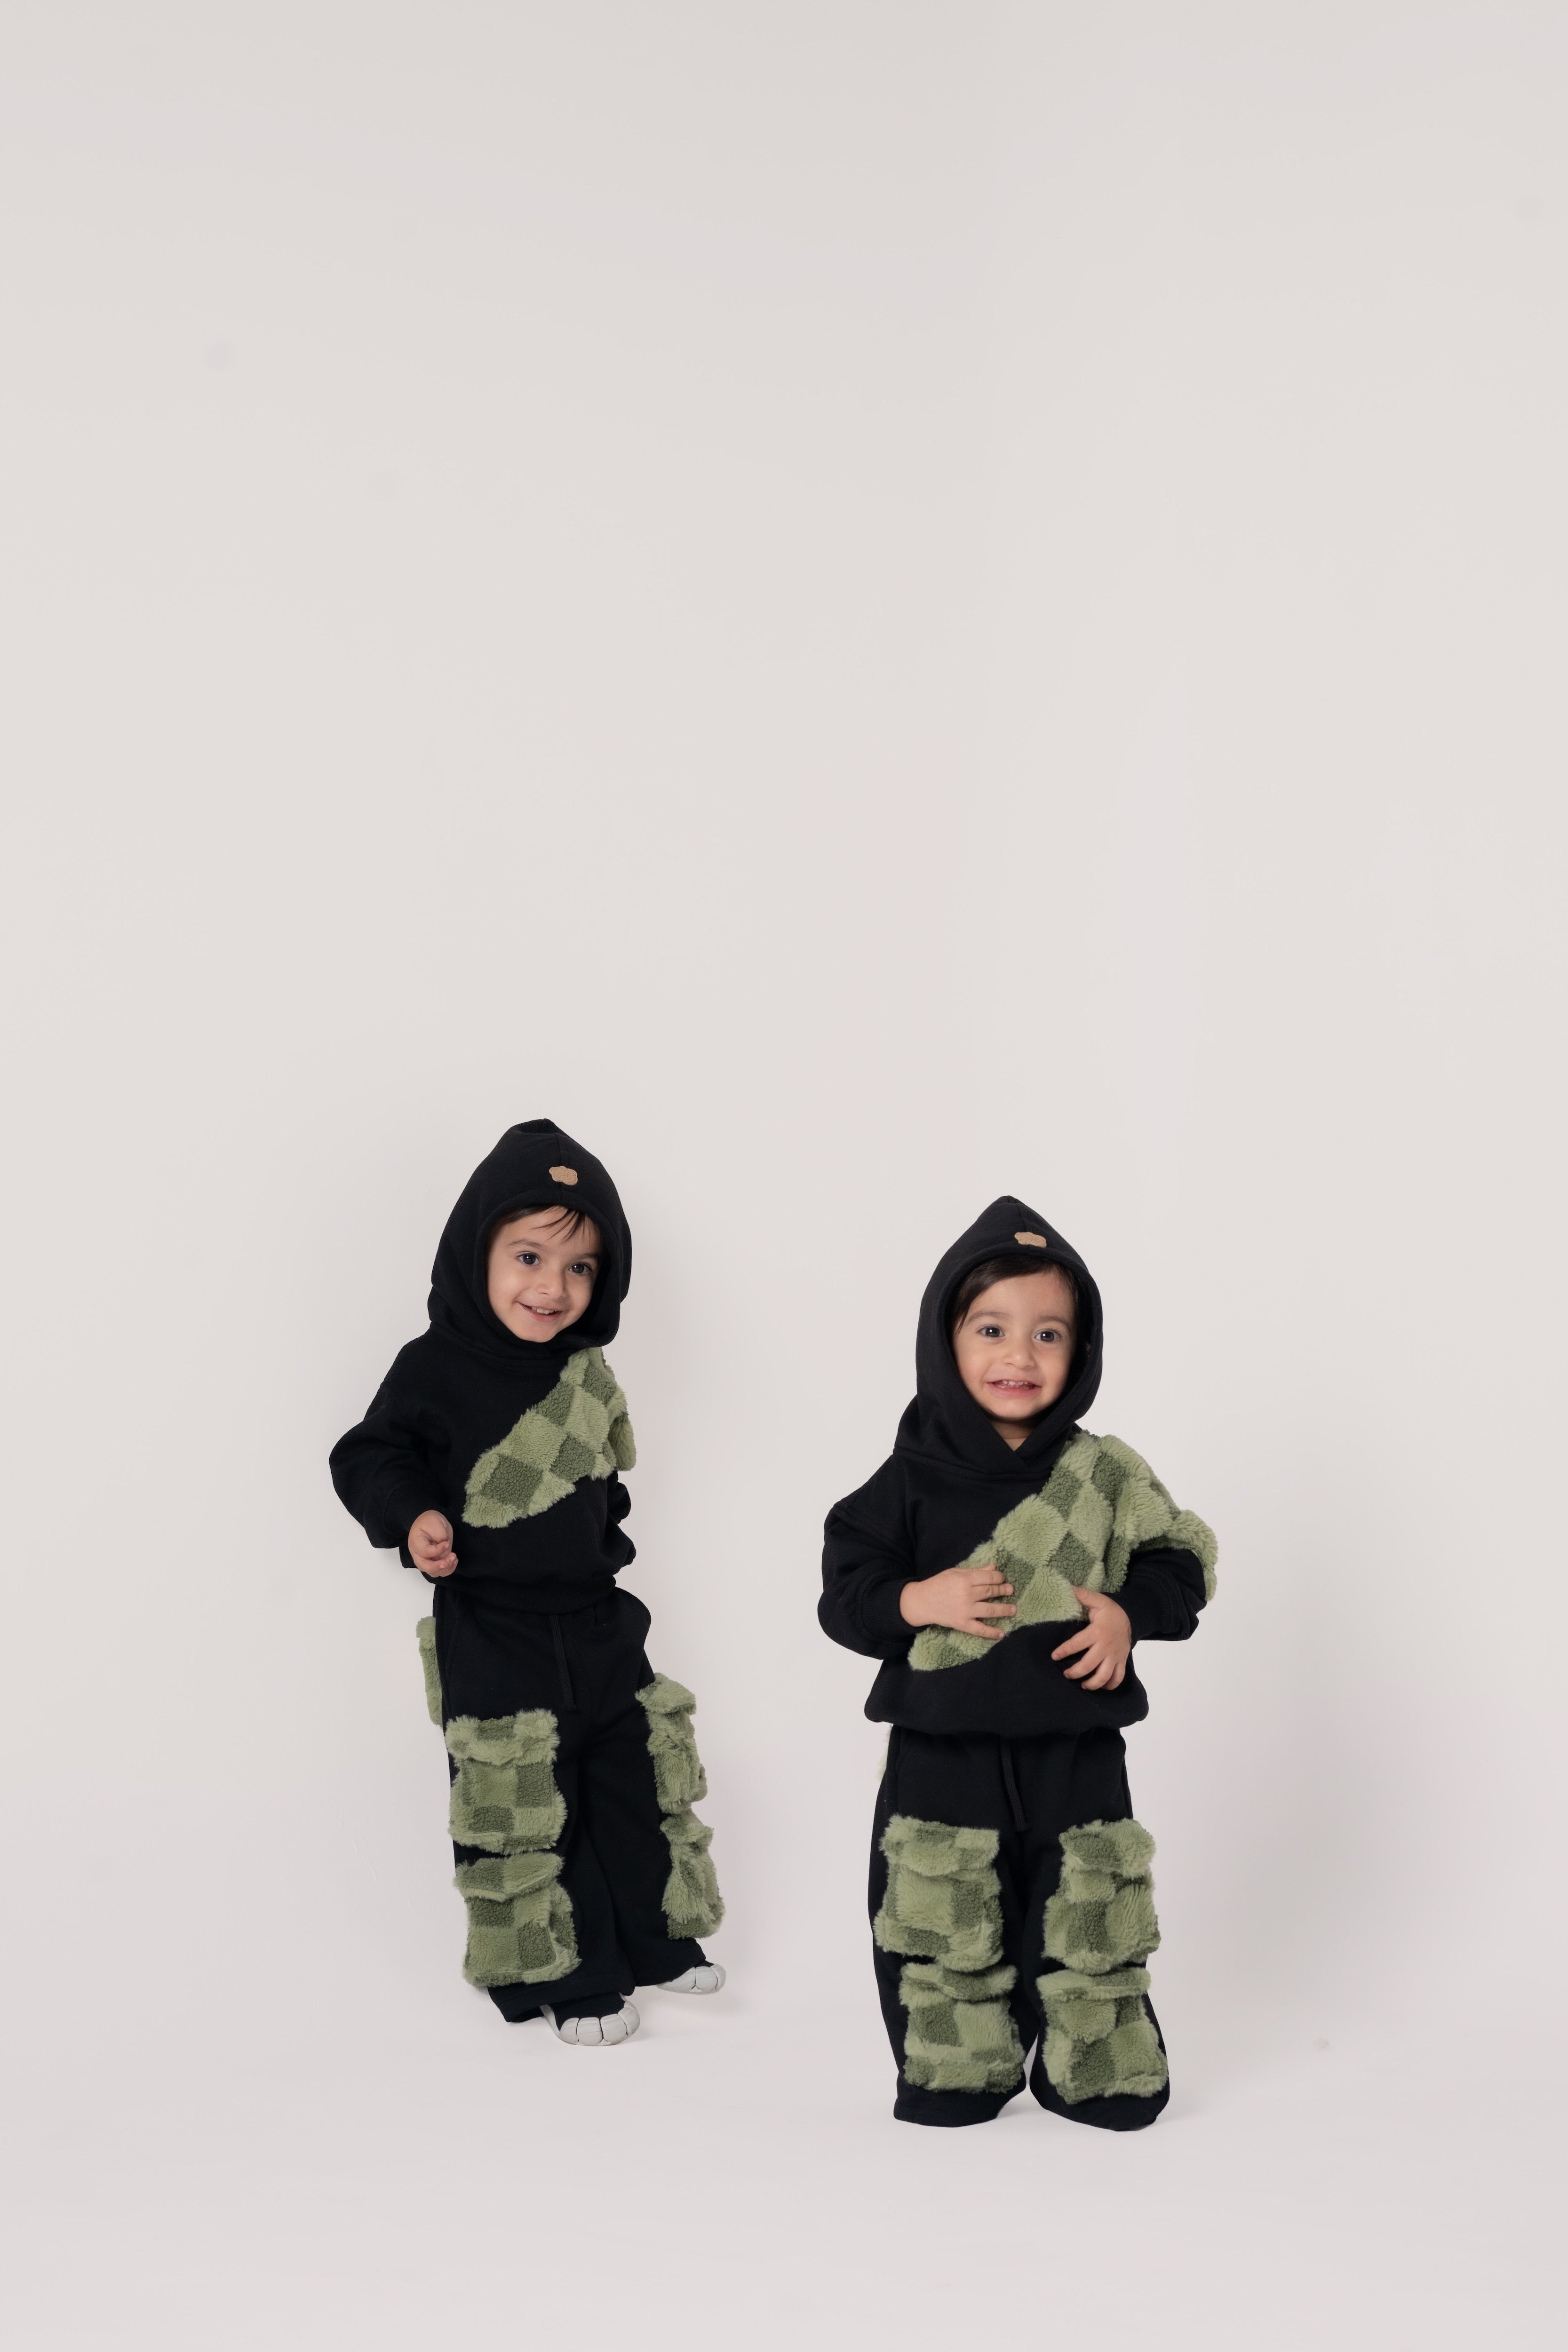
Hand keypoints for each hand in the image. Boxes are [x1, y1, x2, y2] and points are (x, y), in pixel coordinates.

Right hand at [409, 1510, 457, 1577]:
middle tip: (449, 1559)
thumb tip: (445, 1544)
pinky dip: (449, 1569)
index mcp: (416, 1543)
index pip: (425, 1552)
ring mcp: (428, 1559)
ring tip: (454, 1557)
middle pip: (425, 1567)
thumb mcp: (434, 1522)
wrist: (432, 1522)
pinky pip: (441, 1571)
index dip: (437, 1550)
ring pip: (434, 1572)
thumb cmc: (430, 1521)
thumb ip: (439, 1534)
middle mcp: (419, 1554)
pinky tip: (454, 1560)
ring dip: (445, 1568)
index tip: (447, 1542)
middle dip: (438, 1567)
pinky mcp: (437, 1561)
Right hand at [900, 1563, 1015, 1639]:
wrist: (921, 1602)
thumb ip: (975, 1571)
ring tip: (1013, 1609)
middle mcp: (967, 1595)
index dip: (999, 1577)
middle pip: (991, 1591)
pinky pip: (980, 1629)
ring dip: (1004, 1610)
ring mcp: (966, 1611)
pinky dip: (992, 1632)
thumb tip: (994, 1567)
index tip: (1002, 1578)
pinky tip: (1002, 1633)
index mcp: (964, 1579)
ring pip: (990, 1610)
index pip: (989, 1577)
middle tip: (1010, 1590)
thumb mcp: (955, 1572)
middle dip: (1003, 1590)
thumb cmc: (938, 1584)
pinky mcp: (962, 1624)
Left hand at [1051, 1587, 1130, 1689]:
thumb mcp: (1098, 1600)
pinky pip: (1118, 1678)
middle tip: (1066, 1674)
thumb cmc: (1111, 1611)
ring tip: (1082, 1685)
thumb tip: (1067, 1588)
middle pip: (1089, 1665)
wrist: (1133, 1617)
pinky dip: (1110, 1685)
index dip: (1064, 1651)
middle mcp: (1106, 1646)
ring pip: (1104, 1675)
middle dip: (1075, 1672)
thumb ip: (1082, 1595)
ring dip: (1092, 1683)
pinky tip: (1100, 1687)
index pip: (1077, 1644)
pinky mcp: (1121, 1661)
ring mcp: (1115, 1656)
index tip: (1054, 1656)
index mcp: (1097, 1632)